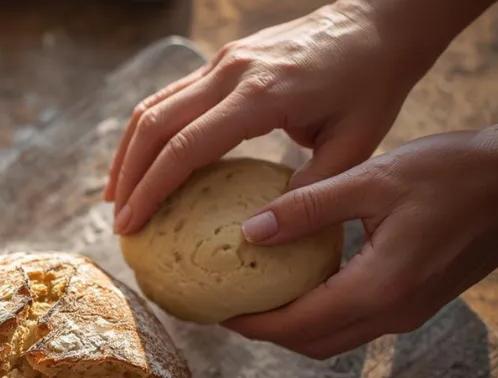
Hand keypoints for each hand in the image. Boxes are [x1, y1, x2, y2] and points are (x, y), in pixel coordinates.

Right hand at [105, 0, 470, 234]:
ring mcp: (222, 62)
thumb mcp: (354, 145)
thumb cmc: (373, 85)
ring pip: (153, 107)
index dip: (151, 190)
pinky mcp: (222, 61)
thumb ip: (308, 190)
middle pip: (154, 126)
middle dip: (128, 178)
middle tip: (119, 222)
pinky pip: (170, 97)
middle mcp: (231, 73)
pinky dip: (148, 132)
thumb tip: (264, 234)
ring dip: (128, 154)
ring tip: (117, 196)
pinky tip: (143, 161)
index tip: (133, 225)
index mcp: (260, 96)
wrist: (380, 22)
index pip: (185, 147)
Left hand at [223, 122, 497, 358]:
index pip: (297, 326)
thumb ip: (308, 208)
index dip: (251, 325)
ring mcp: (410, 311)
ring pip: (335, 337)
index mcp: (379, 289)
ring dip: (294, 326)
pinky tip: (303, 280)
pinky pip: (357, 321)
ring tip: (256, 295)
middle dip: (266, 333)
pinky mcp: (419, 300)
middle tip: (228, 306)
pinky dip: (322, 312)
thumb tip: (249, 231)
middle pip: (312, 344)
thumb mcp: (374, 179)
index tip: (213, 312)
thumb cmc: (458, 171)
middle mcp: (394, 313)